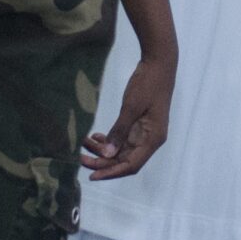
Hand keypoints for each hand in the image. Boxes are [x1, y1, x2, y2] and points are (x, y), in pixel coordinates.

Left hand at [83, 51, 172, 178]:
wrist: (159, 63)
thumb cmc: (148, 83)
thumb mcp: (131, 106)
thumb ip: (119, 131)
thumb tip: (107, 154)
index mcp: (153, 139)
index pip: (131, 165)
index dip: (111, 173)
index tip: (92, 176)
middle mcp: (150, 140)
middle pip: (124, 160)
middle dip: (102, 162)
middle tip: (80, 158)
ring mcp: (145, 133)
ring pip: (121, 151)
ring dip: (103, 150)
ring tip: (84, 142)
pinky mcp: (139, 125)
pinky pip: (122, 139)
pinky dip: (108, 140)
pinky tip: (95, 136)